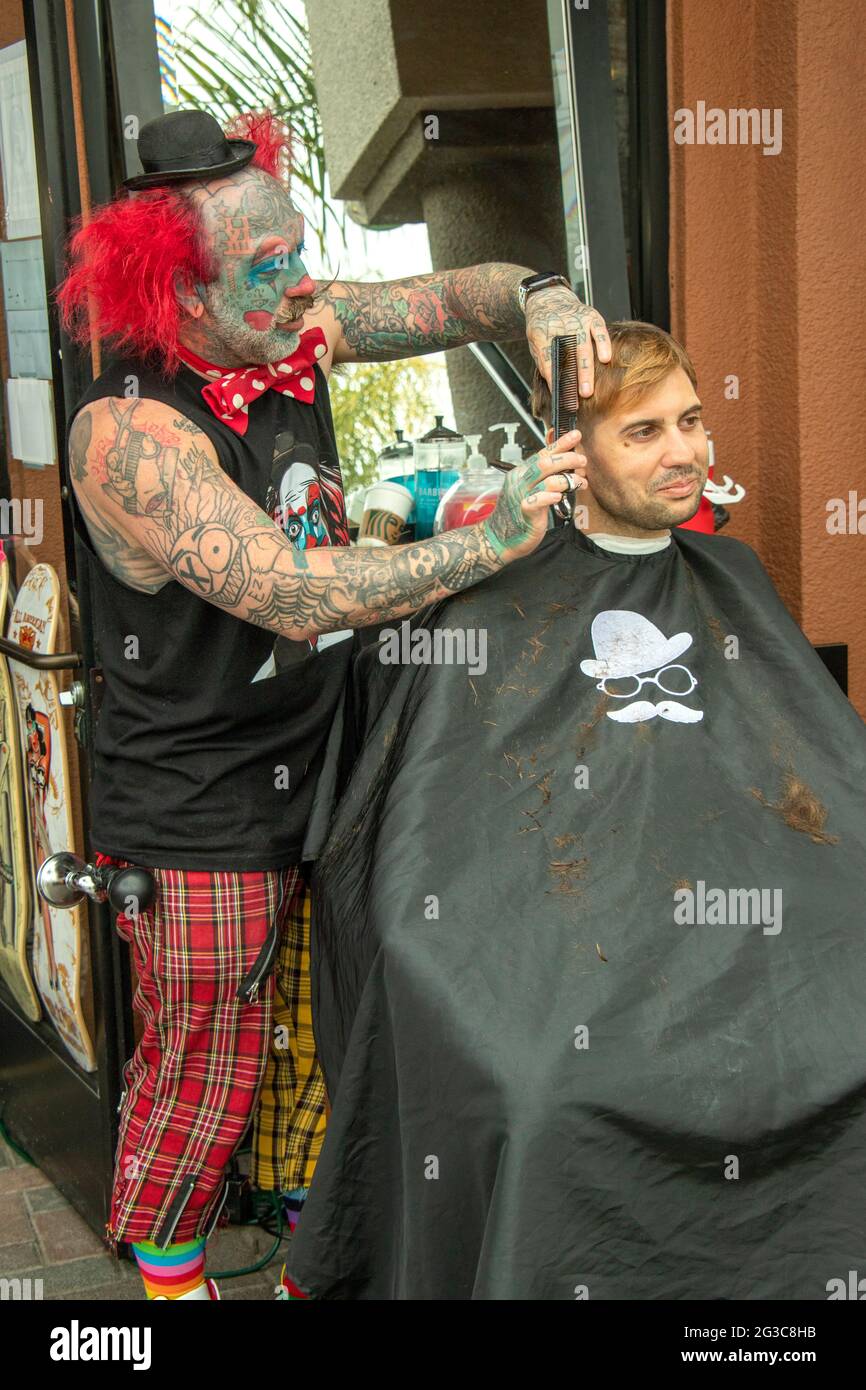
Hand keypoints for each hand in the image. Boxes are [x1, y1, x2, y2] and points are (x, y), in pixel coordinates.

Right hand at [482, 429, 586, 562]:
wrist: (498, 538)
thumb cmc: (518, 515)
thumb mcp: (531, 490)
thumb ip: (546, 478)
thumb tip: (567, 465)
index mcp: (522, 473)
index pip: (542, 453)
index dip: (560, 443)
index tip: (576, 435)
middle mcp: (521, 481)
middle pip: (545, 463)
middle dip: (567, 459)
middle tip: (582, 461)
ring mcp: (521, 496)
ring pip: (546, 479)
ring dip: (568, 479)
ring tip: (580, 482)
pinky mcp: (525, 513)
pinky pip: (537, 501)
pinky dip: (550, 497)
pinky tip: (559, 497)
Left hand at [524, 286, 610, 396]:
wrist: (550, 298)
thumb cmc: (543, 325)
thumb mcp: (535, 342)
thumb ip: (543, 361)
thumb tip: (553, 384)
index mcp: (541, 333)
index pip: (546, 359)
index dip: (553, 378)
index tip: (558, 395)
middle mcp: (561, 326)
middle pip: (567, 356)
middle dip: (572, 379)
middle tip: (577, 397)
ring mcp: (577, 320)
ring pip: (583, 348)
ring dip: (586, 371)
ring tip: (588, 390)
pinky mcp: (591, 317)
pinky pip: (599, 331)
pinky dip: (603, 345)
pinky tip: (606, 359)